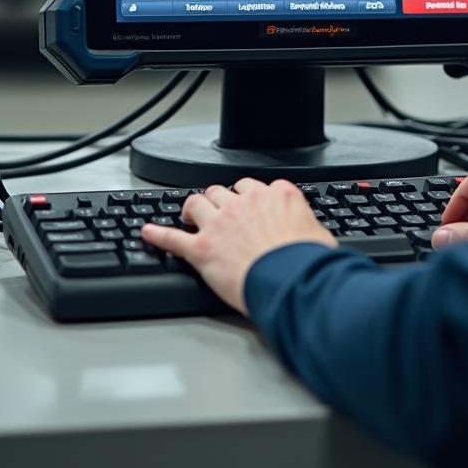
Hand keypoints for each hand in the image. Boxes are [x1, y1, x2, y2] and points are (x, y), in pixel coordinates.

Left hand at [141, 178, 336, 314]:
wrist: (292, 281)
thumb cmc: (308, 262)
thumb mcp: (319, 235)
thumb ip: (307, 227)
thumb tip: (312, 236)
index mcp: (276, 196)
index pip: (256, 186)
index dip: (249, 197)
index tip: (249, 205)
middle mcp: (245, 203)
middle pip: (223, 190)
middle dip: (219, 199)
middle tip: (218, 211)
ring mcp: (220, 224)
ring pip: (197, 202)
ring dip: (193, 208)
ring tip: (189, 214)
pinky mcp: (202, 248)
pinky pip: (172, 238)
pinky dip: (157, 235)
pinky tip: (148, 233)